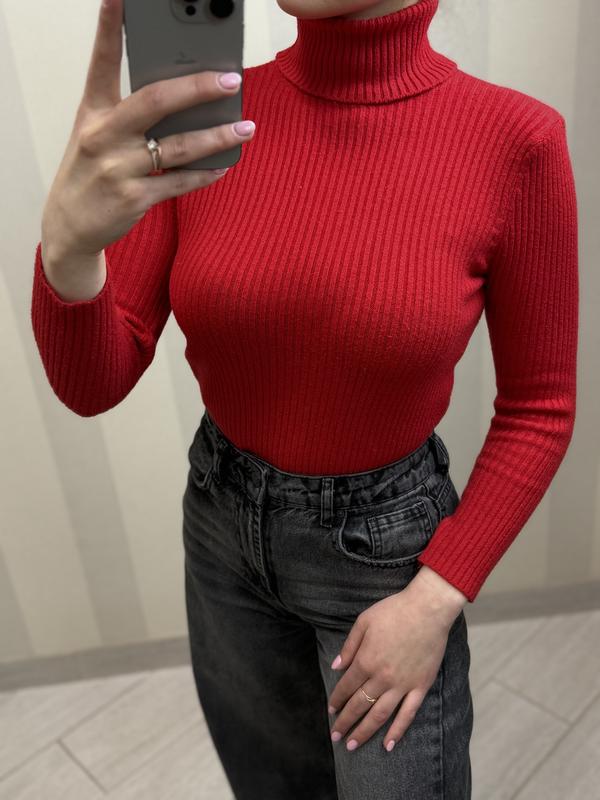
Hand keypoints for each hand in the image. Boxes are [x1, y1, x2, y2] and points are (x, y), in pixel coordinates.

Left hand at [326, 572, 464, 751]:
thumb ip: (349, 647)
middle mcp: (382, 677)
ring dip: (364, 732)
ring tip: (352, 745)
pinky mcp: (420, 687)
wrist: (428, 609)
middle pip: (359, 705)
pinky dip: (397, 732)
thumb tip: (336, 667)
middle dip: (345, 722)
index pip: (346, 687)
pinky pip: (408, 715)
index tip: (331, 710)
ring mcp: (402, 684)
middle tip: (335, 735)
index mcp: (366, 660)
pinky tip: (388, 745)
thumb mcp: (364, 621)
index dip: (337, 700)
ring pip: (380, 715)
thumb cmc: (394, 611)